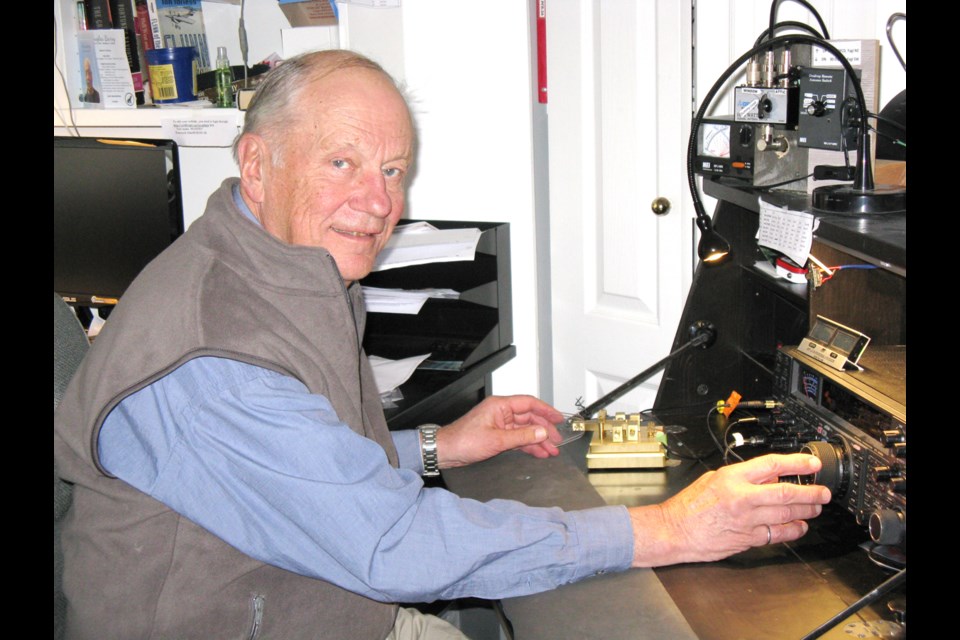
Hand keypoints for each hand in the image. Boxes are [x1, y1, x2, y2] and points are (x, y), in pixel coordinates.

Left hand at [436, 395, 564, 468]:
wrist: (446, 451)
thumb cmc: (463, 441)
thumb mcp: (497, 440)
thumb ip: (522, 436)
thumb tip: (542, 432)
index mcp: (500, 405)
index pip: (529, 403)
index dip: (546, 410)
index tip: (558, 419)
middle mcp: (501, 412)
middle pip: (529, 418)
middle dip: (544, 429)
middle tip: (557, 440)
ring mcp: (500, 424)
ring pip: (525, 430)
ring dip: (538, 440)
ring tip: (551, 450)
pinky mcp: (497, 436)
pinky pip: (518, 439)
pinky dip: (529, 445)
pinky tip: (539, 452)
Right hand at [627, 453, 830, 566]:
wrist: (674, 530)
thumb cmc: (689, 505)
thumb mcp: (713, 479)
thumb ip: (742, 477)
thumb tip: (768, 475)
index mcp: (732, 478)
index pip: (772, 465)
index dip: (797, 464)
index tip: (812, 465)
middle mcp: (742, 497)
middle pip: (786, 493)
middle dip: (810, 493)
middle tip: (823, 492)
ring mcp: (746, 520)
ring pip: (786, 514)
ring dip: (806, 510)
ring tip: (815, 507)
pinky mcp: (747, 539)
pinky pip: (777, 534)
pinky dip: (792, 530)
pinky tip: (799, 526)